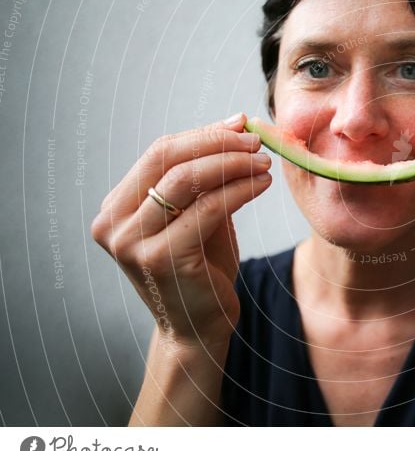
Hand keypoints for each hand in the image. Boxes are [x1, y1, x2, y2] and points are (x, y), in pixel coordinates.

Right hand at [91, 114, 272, 347]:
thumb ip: (207, 176)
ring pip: (187, 180)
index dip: (204, 134)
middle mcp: (113, 224)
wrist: (198, 329)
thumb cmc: (200, 269)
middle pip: (168, 158)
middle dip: (218, 143)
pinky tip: (262, 185)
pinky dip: (240, 190)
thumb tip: (235, 121)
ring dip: (232, 164)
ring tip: (264, 162)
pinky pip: (207, 209)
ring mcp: (132, 243)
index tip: (241, 125)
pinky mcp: (162, 259)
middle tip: (256, 142)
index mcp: (116, 208)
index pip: (159, 152)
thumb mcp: (197, 215)